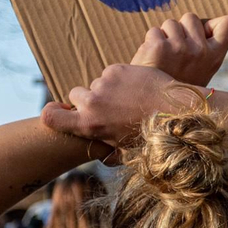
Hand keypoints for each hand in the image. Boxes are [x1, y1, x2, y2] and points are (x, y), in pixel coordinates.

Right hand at [42, 64, 183, 147]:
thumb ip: (109, 153)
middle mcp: (92, 103)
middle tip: (111, 106)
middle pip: (76, 95)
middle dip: (88, 99)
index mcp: (89, 125)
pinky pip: (113, 72)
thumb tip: (103, 158)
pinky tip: (138, 88)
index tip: (59, 111)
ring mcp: (104, 83)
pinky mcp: (118, 69)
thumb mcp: (127, 151)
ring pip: (98, 83)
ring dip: (109, 89)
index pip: (50, 117)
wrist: (176, 112)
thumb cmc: (152, 136)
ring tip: (131, 99)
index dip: (51, 113)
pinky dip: (123, 78)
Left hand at [131, 13, 227, 85]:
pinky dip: (150, 42)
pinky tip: (152, 60)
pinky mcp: (159, 47)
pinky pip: (154, 32)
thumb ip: (206, 49)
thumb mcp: (201, 72)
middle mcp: (201, 51)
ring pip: (170, 24)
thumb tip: (205, 25)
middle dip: (181, 30)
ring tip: (163, 58)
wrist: (153, 106)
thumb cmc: (177, 87)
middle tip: (176, 54)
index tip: (204, 33)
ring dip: (164, 36)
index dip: (214, 23)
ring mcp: (180, 48)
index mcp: (215, 57)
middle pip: (191, 18)